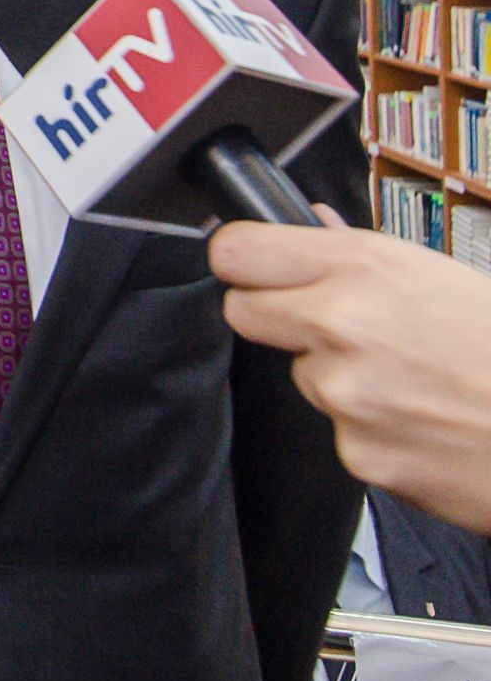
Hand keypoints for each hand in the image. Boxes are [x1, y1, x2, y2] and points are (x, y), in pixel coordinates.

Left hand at [209, 212, 490, 532]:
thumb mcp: (444, 274)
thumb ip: (361, 256)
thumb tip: (308, 227)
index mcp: (362, 266)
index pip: (235, 252)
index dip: (244, 260)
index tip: (256, 268)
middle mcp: (340, 324)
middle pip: (242, 312)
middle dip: (276, 317)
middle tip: (332, 326)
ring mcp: (345, 394)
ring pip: (301, 377)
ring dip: (339, 378)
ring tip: (415, 379)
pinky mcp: (359, 454)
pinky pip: (342, 432)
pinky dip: (374, 430)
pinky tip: (426, 421)